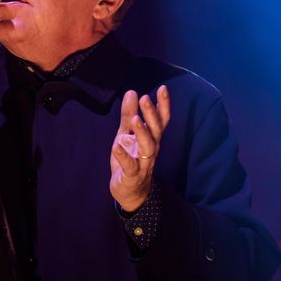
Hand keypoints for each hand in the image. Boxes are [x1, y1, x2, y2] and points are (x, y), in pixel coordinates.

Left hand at [110, 86, 169, 211]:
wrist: (130, 192)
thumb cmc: (130, 159)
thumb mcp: (126, 134)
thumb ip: (128, 114)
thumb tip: (131, 92)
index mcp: (151, 138)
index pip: (161, 120)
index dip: (163, 105)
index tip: (163, 88)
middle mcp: (151, 149)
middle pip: (156, 130)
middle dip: (152, 114)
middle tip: (145, 98)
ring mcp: (143, 162)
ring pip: (147, 147)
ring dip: (142, 132)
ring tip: (135, 119)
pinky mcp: (132, 175)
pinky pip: (130, 165)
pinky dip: (124, 156)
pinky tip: (117, 145)